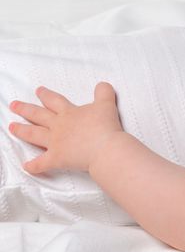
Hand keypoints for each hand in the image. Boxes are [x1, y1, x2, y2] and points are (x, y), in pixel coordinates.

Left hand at [8, 82, 123, 173]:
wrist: (104, 148)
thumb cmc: (106, 127)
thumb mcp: (107, 105)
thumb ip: (104, 93)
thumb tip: (102, 85)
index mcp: (69, 113)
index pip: (54, 101)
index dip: (46, 95)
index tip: (38, 91)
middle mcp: (58, 126)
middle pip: (38, 115)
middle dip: (25, 109)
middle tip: (14, 105)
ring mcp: (55, 142)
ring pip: (33, 135)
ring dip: (22, 131)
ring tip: (11, 127)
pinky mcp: (57, 159)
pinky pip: (41, 163)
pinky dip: (33, 166)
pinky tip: (26, 166)